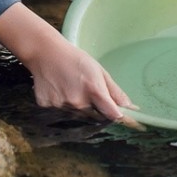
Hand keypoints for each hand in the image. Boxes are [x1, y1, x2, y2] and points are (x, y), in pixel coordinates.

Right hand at [0, 2, 137, 123]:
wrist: (45, 52)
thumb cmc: (75, 59)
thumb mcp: (98, 70)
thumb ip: (115, 91)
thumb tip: (131, 108)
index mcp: (93, 89)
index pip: (111, 113)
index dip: (120, 118)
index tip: (130, 124)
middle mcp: (78, 101)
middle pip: (94, 118)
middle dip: (96, 111)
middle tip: (88, 94)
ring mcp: (61, 106)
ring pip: (77, 118)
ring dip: (79, 110)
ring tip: (72, 90)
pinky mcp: (47, 108)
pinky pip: (60, 115)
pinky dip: (62, 107)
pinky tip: (60, 91)